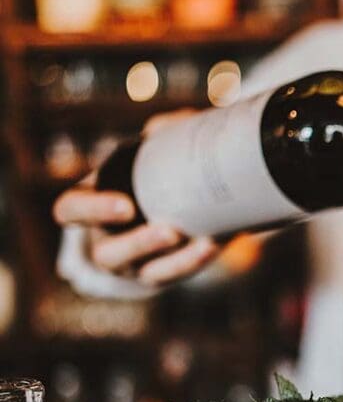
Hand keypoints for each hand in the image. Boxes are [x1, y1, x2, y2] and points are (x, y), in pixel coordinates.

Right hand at [51, 110, 221, 286]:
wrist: (187, 196)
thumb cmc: (157, 165)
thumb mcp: (156, 146)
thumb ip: (163, 131)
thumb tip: (173, 126)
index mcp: (91, 203)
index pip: (71, 211)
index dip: (92, 211)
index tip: (127, 205)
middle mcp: (106, 238)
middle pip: (107, 253)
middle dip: (138, 245)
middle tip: (169, 231)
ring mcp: (133, 262)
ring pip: (145, 272)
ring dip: (173, 261)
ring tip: (202, 243)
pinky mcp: (162, 273)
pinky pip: (175, 275)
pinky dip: (195, 262)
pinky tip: (213, 244)